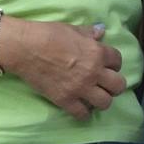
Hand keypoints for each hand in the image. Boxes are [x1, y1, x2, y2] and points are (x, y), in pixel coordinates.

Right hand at [0, 18, 123, 121]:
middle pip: (118, 86)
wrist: (25, 48)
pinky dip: (83, 112)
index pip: (118, 61)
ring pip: (105, 102)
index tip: (107, 65)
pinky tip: (80, 107)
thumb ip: (89, 33)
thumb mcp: (72, 29)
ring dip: (102, 100)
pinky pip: (83, 114)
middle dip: (113, 85)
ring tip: (94, 97)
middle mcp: (93, 72)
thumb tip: (101, 32)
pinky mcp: (66, 100)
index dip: (113, 63)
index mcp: (97, 52)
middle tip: (104, 83)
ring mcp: (80, 88)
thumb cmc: (47, 34)